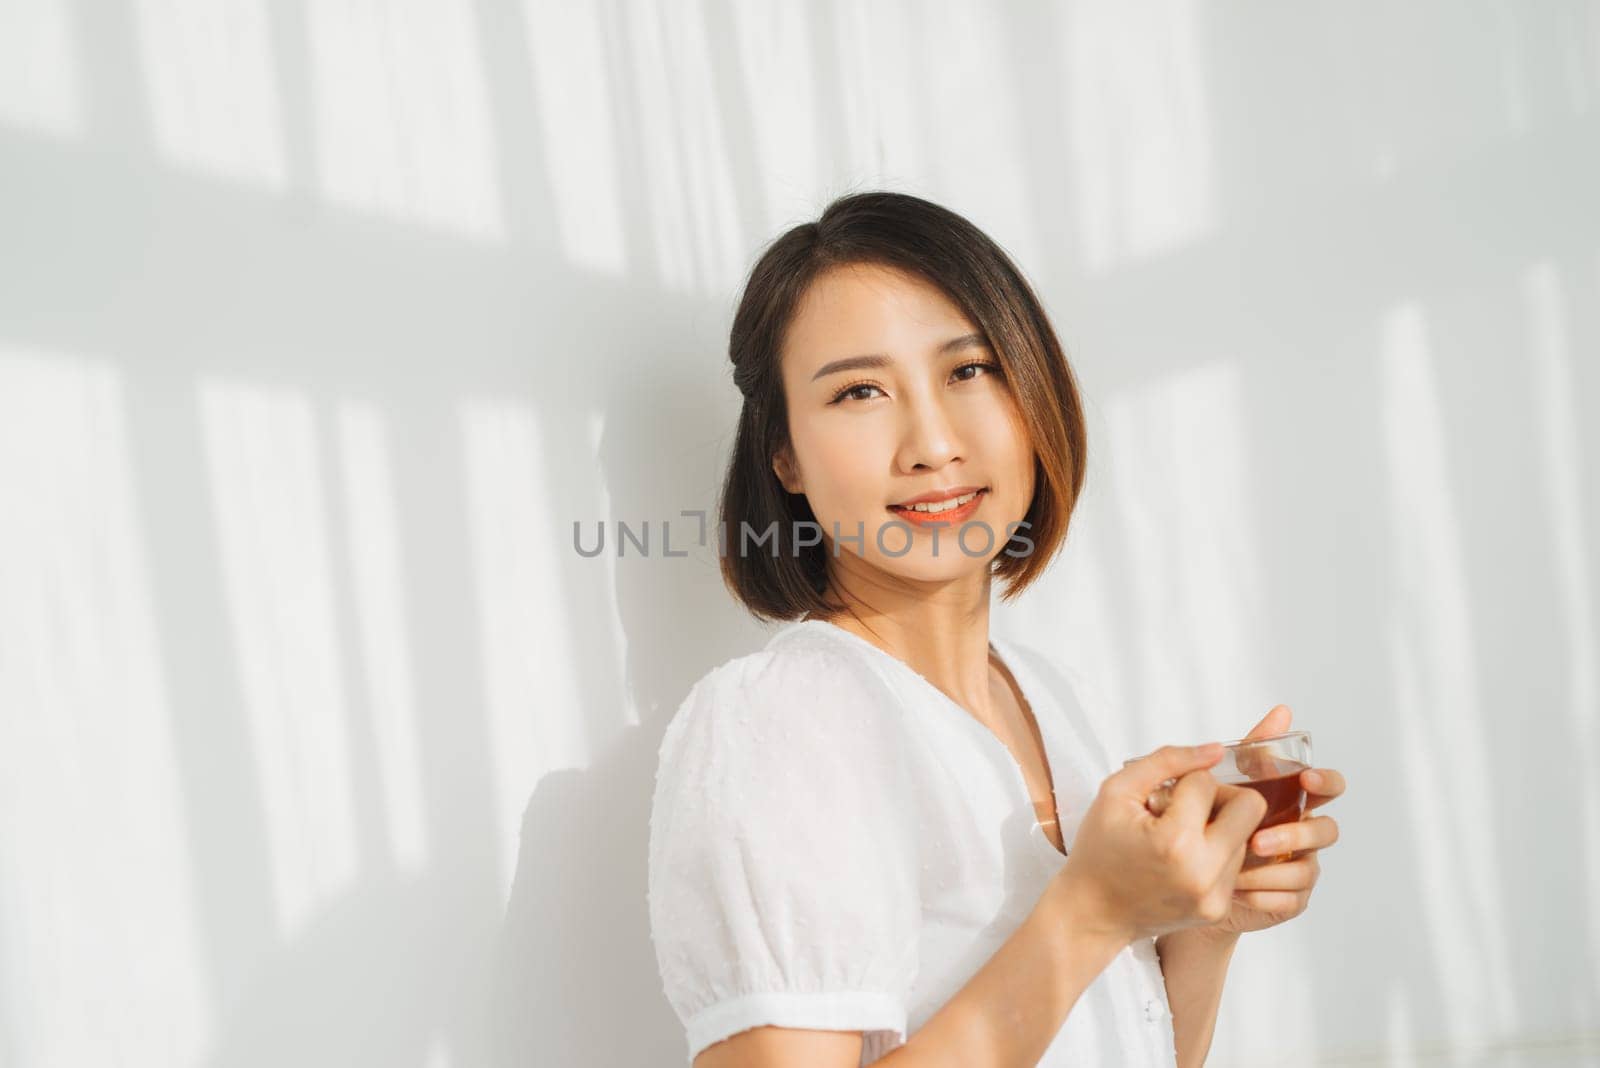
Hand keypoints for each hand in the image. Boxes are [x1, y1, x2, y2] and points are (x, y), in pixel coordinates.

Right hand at [1055, 743, 1266, 944]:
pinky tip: (1184, 859)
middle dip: (1221, 797)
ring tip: (1179, 837)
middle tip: (1189, 806)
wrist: (1092, 913)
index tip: (1158, 799)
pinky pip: (1236, 863)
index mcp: (1176, 841)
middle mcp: (1204, 872)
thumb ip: (1167, 760)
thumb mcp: (1116, 792)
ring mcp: (1215, 895)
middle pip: (1251, 807)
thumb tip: (1216, 750)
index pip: (1206, 783)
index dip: (1182, 781)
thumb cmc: (1098, 850)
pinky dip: (1215, 853)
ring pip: (1246, 835)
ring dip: (1218, 827)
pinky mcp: (1219, 908)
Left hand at [1206, 704, 1344, 935]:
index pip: (1330, 787)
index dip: (1327, 781)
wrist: (1188, 875)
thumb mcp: (1230, 781)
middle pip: (1327, 830)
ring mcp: (1302, 867)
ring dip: (1273, 869)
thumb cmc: (1215, 818)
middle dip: (1297, 834)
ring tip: (1236, 870)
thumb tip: (1283, 710)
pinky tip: (1237, 890)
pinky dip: (1263, 894)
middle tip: (1257, 840)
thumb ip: (1255, 749)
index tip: (1306, 778)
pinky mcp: (1291, 899)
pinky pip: (1291, 899)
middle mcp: (1306, 833)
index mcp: (1297, 801)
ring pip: (1307, 869)